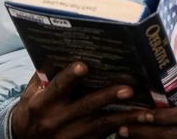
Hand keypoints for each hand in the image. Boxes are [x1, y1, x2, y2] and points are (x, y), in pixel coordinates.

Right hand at [11, 62, 153, 138]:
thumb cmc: (32, 111)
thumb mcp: (31, 93)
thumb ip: (45, 74)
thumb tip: (60, 47)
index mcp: (41, 103)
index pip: (57, 87)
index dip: (70, 76)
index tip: (84, 65)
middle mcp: (55, 120)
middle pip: (85, 106)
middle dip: (108, 96)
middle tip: (128, 88)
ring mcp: (68, 136)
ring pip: (100, 124)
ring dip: (124, 117)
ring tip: (145, 111)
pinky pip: (103, 136)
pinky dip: (121, 128)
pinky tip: (139, 123)